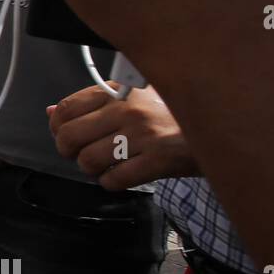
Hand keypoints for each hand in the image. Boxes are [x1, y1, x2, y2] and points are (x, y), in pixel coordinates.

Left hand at [48, 84, 199, 190]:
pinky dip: (112, 183)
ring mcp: (143, 135)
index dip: (57, 127)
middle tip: (82, 154)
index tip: (64, 135)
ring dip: (93, 169)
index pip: (67, 108)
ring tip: (108, 164)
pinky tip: (123, 175)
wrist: (221, 126)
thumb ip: (93, 104)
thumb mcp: (133, 98)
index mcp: (120, 91)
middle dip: (69, 152)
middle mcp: (128, 110)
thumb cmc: (173, 114)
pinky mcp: (159, 160)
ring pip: (89, 161)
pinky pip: (114, 180)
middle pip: (69, 137)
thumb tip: (52, 111)